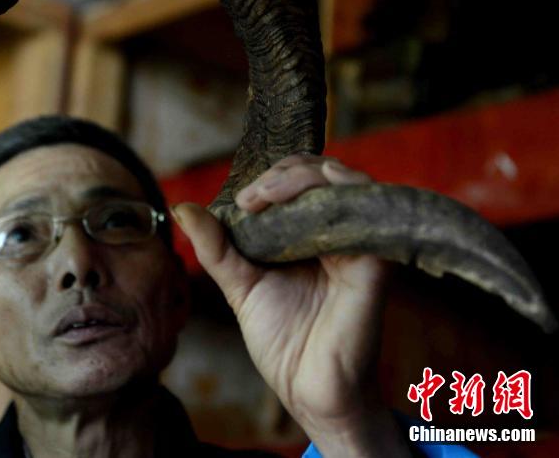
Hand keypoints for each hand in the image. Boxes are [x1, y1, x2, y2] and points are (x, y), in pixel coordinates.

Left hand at [173, 156, 409, 456]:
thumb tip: (182, 207)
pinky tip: (310, 198)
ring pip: (344, 180)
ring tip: (266, 195)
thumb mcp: (239, 284)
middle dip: (283, 172)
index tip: (241, 200)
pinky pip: (369, 208)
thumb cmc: (280, 340)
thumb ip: (215, 247)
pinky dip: (341, 190)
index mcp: (308, 235)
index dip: (271, 177)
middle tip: (252, 197)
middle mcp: (337, 233)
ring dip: (303, 176)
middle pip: (320, 173)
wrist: (305, 386)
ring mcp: (359, 243)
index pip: (297, 181)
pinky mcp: (376, 258)